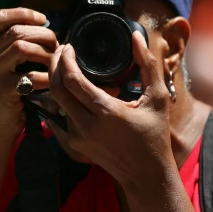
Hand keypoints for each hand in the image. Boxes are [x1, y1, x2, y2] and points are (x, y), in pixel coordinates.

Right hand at [0, 8, 57, 139]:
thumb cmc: (7, 93)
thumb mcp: (2, 65)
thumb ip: (13, 45)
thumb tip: (44, 26)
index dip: (23, 13)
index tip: (43, 19)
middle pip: (16, 32)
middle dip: (42, 35)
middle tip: (56, 45)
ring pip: (22, 48)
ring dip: (45, 53)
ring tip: (55, 62)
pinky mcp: (1, 90)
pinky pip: (31, 75)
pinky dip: (46, 76)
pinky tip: (51, 81)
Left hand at [48, 32, 174, 186]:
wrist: (146, 175)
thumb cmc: (154, 136)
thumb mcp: (158, 97)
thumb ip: (147, 64)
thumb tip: (137, 36)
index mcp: (105, 112)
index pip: (71, 80)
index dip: (65, 59)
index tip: (69, 46)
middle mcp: (86, 126)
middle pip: (56, 89)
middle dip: (55, 66)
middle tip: (63, 50)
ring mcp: (77, 136)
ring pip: (56, 102)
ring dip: (59, 82)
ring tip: (71, 67)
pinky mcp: (74, 143)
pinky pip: (62, 115)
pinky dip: (67, 99)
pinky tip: (79, 90)